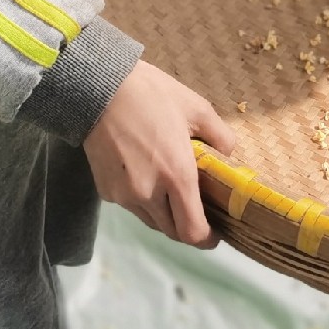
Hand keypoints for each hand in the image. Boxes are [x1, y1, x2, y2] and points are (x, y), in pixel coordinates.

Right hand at [84, 61, 236, 246]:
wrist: (100, 89)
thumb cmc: (152, 95)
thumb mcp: (197, 108)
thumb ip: (220, 136)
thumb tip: (228, 154)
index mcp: (177, 176)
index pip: (192, 232)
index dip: (207, 239)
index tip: (216, 234)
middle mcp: (149, 194)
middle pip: (172, 232)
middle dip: (187, 226)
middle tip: (196, 208)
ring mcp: (124, 195)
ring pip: (151, 221)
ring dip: (165, 214)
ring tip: (171, 190)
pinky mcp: (106, 191)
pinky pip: (131, 206)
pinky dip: (143, 201)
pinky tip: (146, 175)